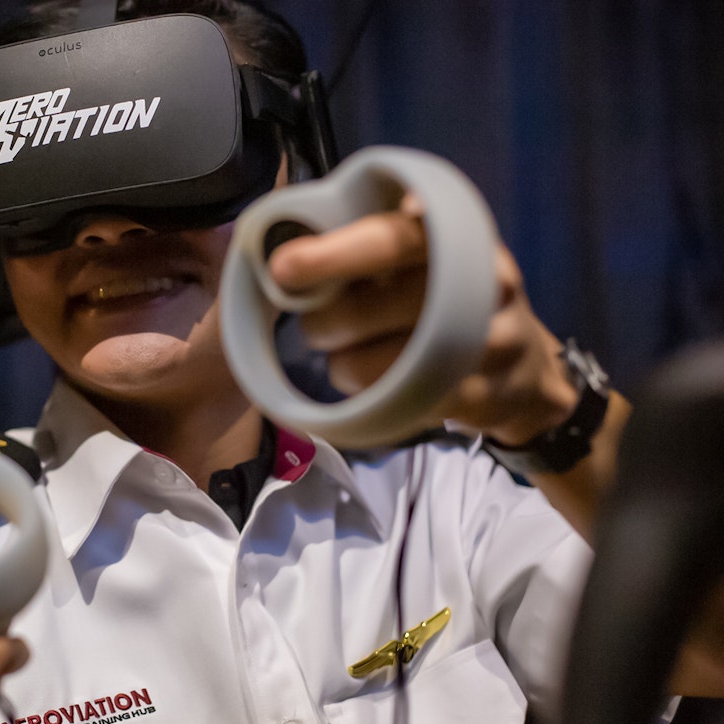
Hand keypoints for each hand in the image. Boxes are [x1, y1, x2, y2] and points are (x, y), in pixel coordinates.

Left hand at [267, 195, 576, 445]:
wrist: (527, 371)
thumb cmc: (449, 299)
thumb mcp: (422, 257)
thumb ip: (365, 242)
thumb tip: (280, 246)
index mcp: (459, 235)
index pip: (390, 239)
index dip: (334, 254)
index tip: (283, 268)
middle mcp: (482, 282)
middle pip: (370, 307)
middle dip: (323, 322)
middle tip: (315, 327)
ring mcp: (487, 343)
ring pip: (374, 365)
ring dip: (343, 366)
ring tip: (351, 359)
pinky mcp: (478, 397)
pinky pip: (395, 404)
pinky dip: (370, 399)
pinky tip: (377, 388)